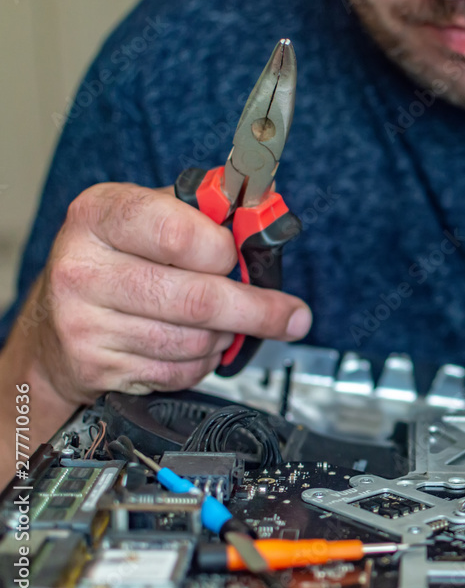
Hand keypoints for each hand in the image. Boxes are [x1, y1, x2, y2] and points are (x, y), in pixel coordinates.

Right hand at [18, 183, 311, 404]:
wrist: (51, 327)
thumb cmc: (115, 261)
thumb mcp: (145, 217)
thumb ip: (202, 214)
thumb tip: (265, 223)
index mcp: (99, 216)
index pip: (178, 234)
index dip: (226, 250)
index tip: (246, 257)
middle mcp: (82, 268)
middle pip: (198, 299)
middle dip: (257, 310)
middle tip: (290, 315)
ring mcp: (84, 323)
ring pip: (195, 341)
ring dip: (226, 336)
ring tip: (224, 323)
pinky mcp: (96, 368)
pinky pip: (179, 372)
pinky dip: (203, 362)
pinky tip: (194, 346)